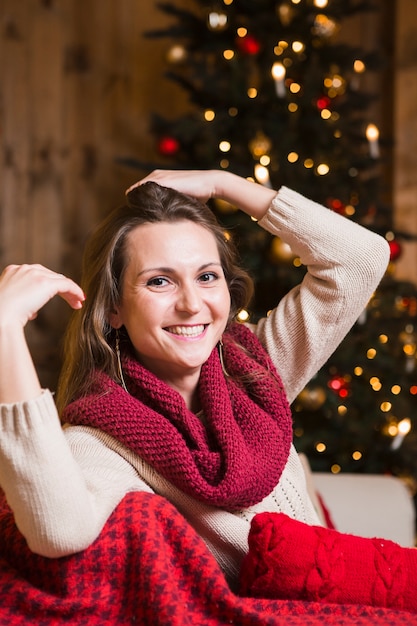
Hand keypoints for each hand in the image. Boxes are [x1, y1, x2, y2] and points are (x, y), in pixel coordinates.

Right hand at [0, 264, 84, 328]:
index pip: (37, 275)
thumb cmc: (1, 317)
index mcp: (13, 271)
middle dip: (61, 289)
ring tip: (77, 303)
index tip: (56, 297)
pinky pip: (66, 284)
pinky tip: (80, 299)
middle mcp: (25, 269)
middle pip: (50, 276)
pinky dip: (75, 291)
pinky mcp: (45, 283)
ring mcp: (35, 274)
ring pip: (59, 280)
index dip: (49, 286)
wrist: (0, 318)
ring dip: (70, 292)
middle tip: (71, 301)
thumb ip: (22, 302)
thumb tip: (33, 311)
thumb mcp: (11, 304)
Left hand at [126, 169, 276, 220]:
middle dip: (132, 206)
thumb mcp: (182, 201)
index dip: (137, 206)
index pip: (140, 193)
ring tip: (130, 218)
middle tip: (127, 220)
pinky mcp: (161, 180)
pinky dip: (138, 200)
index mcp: (160, 180)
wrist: (211, 184)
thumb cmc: (200, 195)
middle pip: (135, 192)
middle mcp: (156, 176)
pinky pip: (142, 190)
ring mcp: (157, 177)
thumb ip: (172, 206)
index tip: (134, 218)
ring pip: (137, 191)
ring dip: (133, 204)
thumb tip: (168, 224)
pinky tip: (137, 213)